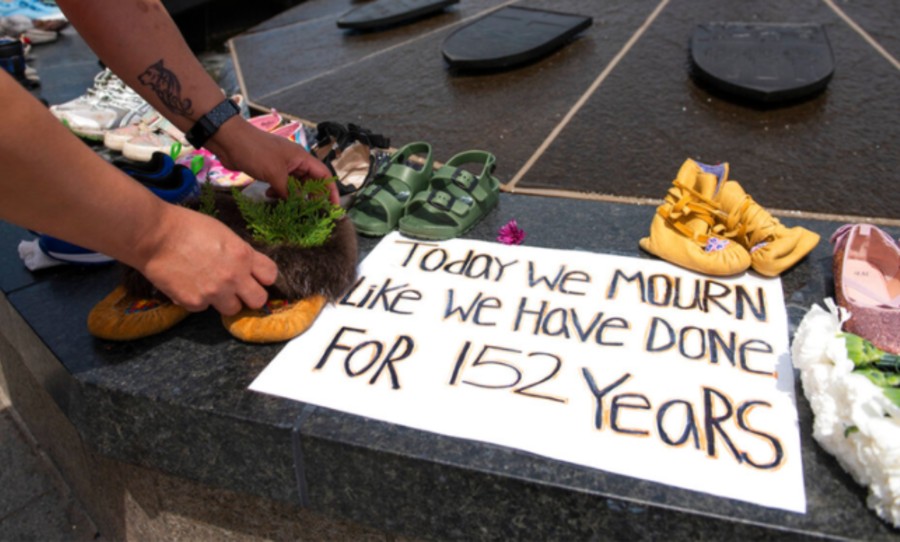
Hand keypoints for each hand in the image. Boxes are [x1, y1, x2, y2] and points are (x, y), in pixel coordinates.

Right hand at [134, 204, 277, 314]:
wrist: (154, 235)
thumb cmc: (187, 227)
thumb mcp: (224, 234)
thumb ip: (240, 253)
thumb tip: (247, 267)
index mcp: (243, 255)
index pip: (270, 276)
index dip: (263, 277)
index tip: (255, 277)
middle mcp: (233, 277)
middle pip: (258, 300)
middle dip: (249, 295)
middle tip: (237, 289)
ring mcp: (214, 292)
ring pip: (233, 309)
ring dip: (224, 301)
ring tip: (210, 286)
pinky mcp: (194, 303)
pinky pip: (204, 308)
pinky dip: (198, 300)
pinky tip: (188, 284)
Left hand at [207, 119, 339, 204]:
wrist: (229, 140)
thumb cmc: (255, 151)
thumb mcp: (275, 173)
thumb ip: (288, 191)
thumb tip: (297, 205)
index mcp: (301, 157)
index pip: (324, 175)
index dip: (331, 191)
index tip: (334, 207)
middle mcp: (295, 161)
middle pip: (310, 181)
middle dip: (311, 196)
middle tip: (312, 213)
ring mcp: (281, 165)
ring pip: (294, 185)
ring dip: (292, 196)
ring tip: (289, 207)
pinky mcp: (269, 170)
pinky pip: (280, 184)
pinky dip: (278, 192)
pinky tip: (270, 196)